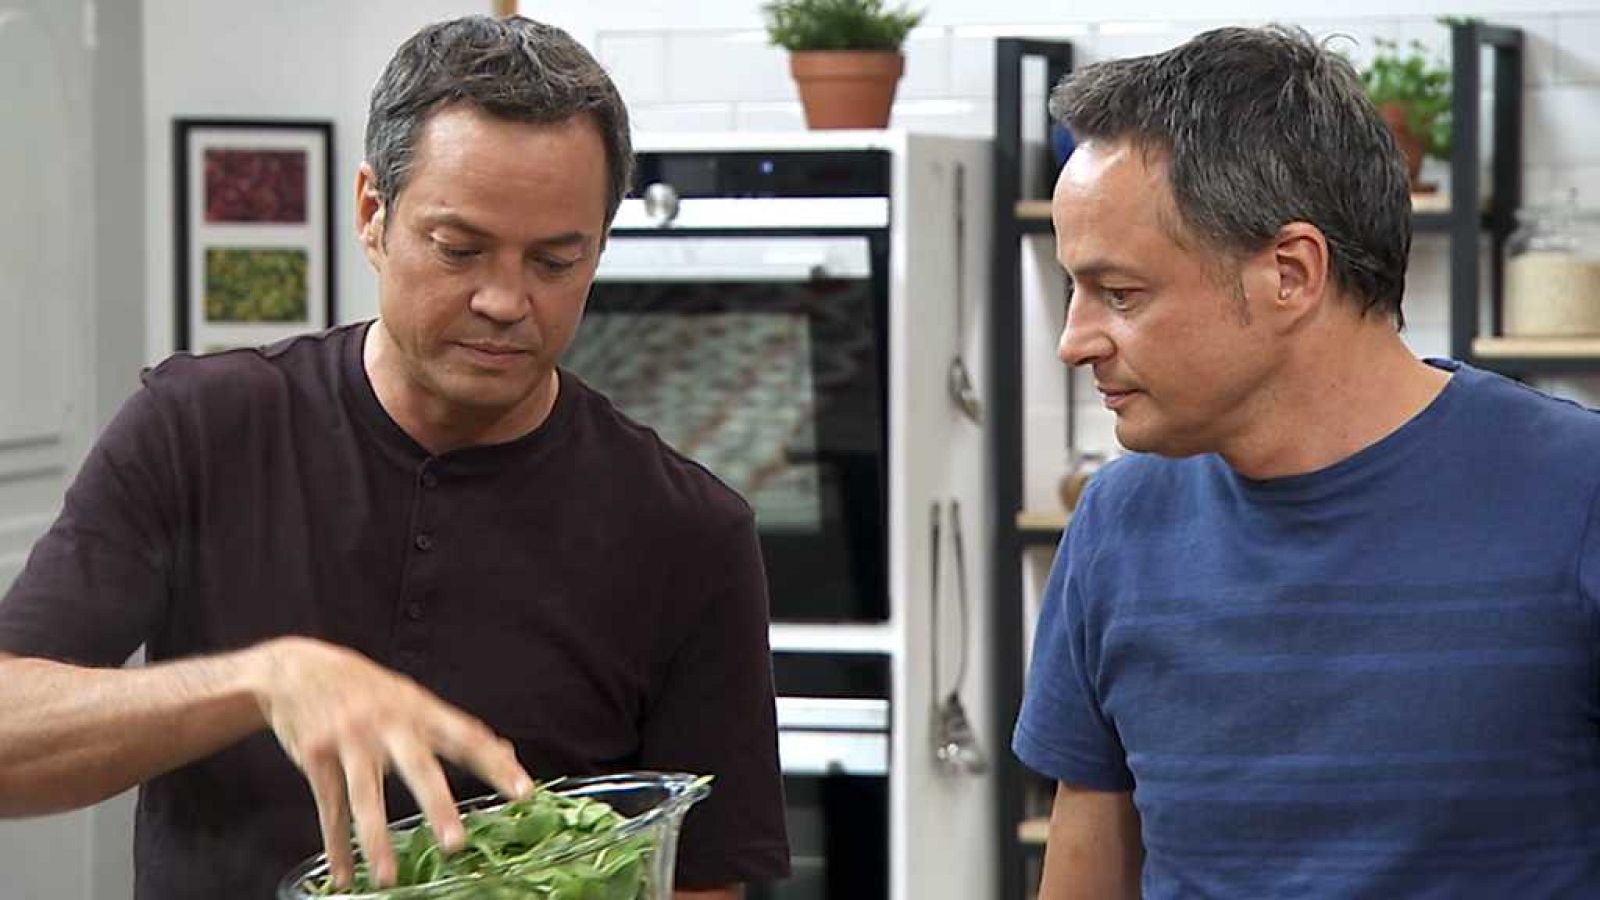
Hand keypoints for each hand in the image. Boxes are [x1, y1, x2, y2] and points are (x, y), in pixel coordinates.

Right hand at [248, 636, 532, 887]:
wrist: (298, 669)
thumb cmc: (367, 689)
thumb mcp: (414, 699)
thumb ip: (454, 728)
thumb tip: (504, 750)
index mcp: (420, 709)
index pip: (467, 737)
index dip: (496, 764)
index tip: (524, 791)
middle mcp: (388, 724)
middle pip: (417, 767)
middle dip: (437, 805)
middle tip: (457, 843)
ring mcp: (350, 740)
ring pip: (365, 796)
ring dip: (375, 840)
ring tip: (387, 878)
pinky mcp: (317, 758)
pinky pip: (330, 808)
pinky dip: (336, 846)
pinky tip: (344, 875)